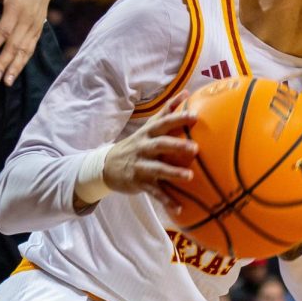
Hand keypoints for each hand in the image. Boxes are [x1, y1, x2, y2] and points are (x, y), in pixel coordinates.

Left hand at [0, 0, 56, 84]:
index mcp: (15, 8)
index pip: (3, 31)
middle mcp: (27, 20)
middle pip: (15, 45)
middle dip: (4, 63)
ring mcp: (34, 26)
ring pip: (25, 50)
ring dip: (16, 67)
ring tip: (7, 81)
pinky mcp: (39, 30)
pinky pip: (31, 48)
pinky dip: (24, 61)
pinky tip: (17, 71)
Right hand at [100, 94, 198, 212]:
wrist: (106, 166)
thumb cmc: (136, 144)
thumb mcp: (147, 127)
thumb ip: (167, 112)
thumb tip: (186, 93)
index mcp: (147, 134)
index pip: (163, 123)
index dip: (178, 119)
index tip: (195, 116)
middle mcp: (143, 148)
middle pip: (160, 144)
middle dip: (177, 146)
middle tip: (195, 148)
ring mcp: (140, 165)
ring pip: (158, 169)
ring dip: (173, 172)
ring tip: (189, 176)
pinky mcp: (138, 182)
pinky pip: (154, 192)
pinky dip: (166, 200)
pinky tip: (179, 208)